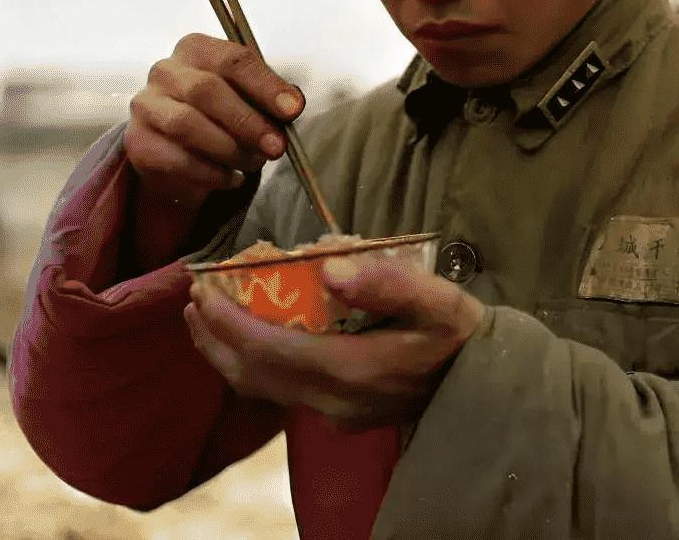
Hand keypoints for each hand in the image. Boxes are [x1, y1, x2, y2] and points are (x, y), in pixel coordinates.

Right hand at [125, 32, 305, 209]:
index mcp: (197, 49)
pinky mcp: (139, 143)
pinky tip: (232, 178)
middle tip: (276, 147)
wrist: (180, 151)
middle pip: (206, 90)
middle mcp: (166, 71)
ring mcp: (146, 106)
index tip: (293, 110)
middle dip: (248, 122)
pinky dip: (211, 173)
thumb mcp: (250, 97)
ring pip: (187, 125)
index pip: (233, 59)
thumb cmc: (222, 114)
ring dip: (229, 149)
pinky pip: (176, 159)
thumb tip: (292, 105)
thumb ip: (271, 97)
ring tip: (254, 163)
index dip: (266, 85)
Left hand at [184, 255, 485, 430]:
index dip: (228, 323)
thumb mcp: (440, 301)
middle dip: (213, 336)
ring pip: (261, 389)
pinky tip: (251, 337)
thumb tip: (329, 266)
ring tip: (206, 317)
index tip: (203, 290)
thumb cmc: (462, 337)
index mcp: (353, 370)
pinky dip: (252, 363)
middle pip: (253, 375)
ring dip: (226, 353)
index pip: (270, 350)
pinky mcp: (340, 413)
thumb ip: (389, 283)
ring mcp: (336, 412)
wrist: (485, 387)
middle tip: (193, 297)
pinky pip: (280, 390)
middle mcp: (334, 400)